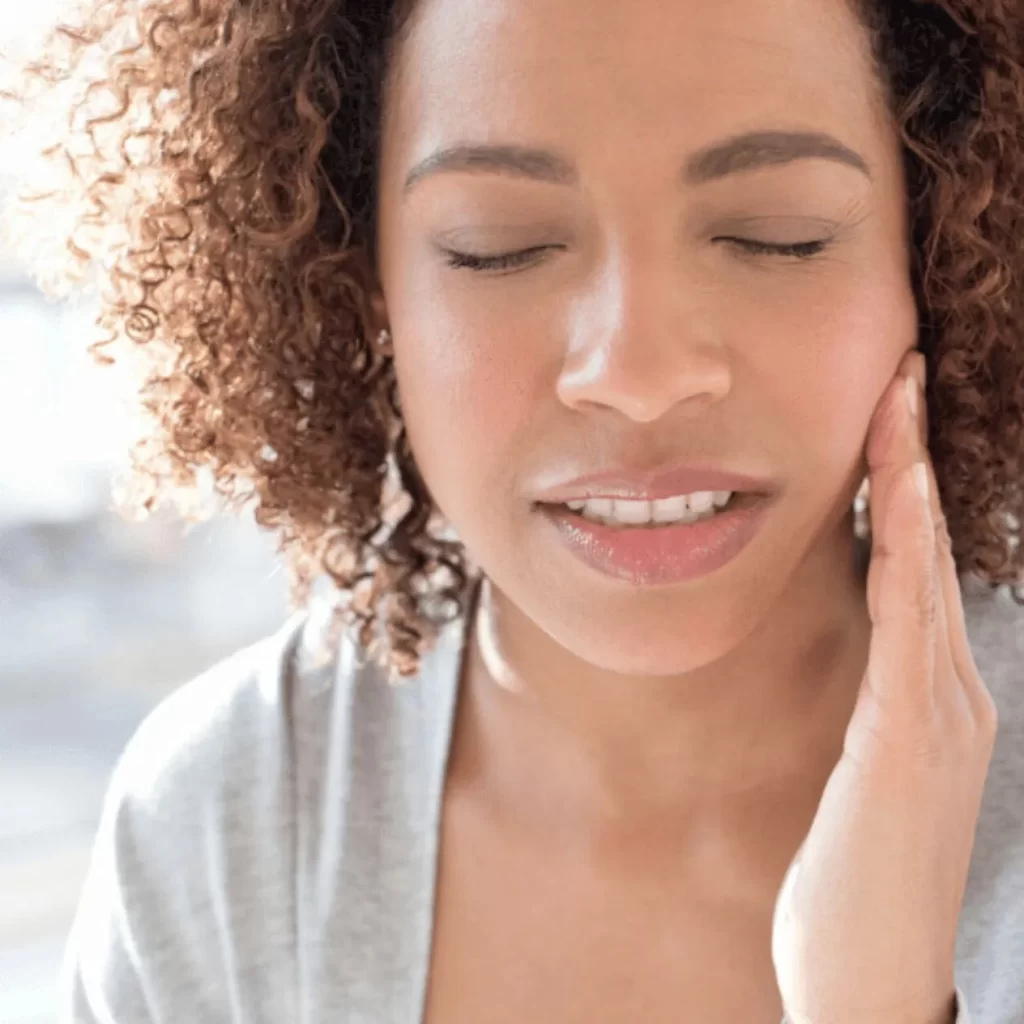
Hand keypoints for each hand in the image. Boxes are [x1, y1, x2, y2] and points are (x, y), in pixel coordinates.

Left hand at [771, 350, 998, 1023]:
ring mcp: (940, 714)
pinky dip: (903, 550)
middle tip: (901, 374)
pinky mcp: (908, 739)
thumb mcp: (862, 777)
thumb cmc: (852, 883)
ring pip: (922, 570)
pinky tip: (897, 494)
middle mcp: (950, 694)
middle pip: (926, 552)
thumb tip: (864, 661)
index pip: (913, 572)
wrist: (868, 974)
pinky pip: (906, 622)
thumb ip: (872, 712)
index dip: (904, 491)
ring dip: (910, 480)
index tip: (886, 419)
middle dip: (913, 458)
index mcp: (931, 699)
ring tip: (899, 400)